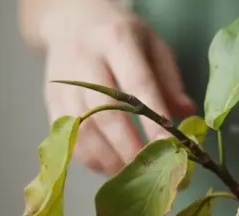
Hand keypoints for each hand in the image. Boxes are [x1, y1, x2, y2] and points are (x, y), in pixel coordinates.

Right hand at [40, 0, 195, 173]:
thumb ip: (170, 81)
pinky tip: (110, 166)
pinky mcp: (51, 100)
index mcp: (116, 40)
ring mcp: (64, 83)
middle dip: (130, 149)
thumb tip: (188, 115)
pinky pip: (69, 138)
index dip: (152, 120)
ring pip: (84, 131)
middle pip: (106, 114)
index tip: (168, 146)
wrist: (70, 19)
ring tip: (132, 174)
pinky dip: (91, 159)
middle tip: (151, 170)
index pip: (137, 85)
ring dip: (110, 159)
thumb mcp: (152, 45)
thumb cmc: (120, 35)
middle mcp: (85, 60)